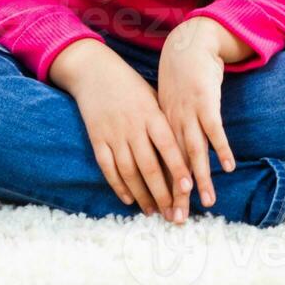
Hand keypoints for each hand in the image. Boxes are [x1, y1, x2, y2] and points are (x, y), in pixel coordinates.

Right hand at [49, 38, 194, 222]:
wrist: (96, 72)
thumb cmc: (132, 87)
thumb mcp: (154, 99)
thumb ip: (166, 123)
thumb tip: (186, 150)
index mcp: (152, 115)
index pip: (169, 146)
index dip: (178, 168)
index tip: (189, 188)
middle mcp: (133, 127)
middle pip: (149, 165)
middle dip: (162, 192)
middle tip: (173, 212)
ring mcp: (113, 134)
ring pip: (129, 171)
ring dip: (142, 195)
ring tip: (153, 211)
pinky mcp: (97, 140)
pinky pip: (108, 168)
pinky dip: (118, 186)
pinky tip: (128, 200)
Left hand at [157, 18, 241, 218]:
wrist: (189, 45)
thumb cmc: (180, 76)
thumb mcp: (167, 103)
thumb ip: (168, 126)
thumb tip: (168, 151)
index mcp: (161, 126)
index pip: (161, 165)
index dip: (164, 190)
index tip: (165, 213)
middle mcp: (172, 123)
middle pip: (175, 165)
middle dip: (178, 194)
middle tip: (179, 219)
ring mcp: (189, 113)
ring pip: (194, 151)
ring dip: (200, 178)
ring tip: (206, 201)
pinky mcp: (207, 102)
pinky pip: (215, 130)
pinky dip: (221, 148)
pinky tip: (228, 166)